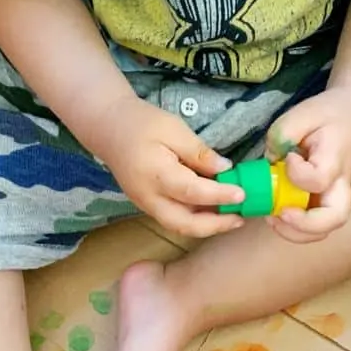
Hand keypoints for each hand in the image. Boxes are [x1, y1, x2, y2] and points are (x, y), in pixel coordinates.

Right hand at [94, 96, 245, 238]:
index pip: (193, 192)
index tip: (242, 194)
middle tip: (239, 218)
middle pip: (184, 224)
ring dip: (207, 226)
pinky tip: (213, 211)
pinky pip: (174, 219)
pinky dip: (195, 219)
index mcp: (156, 175)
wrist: (109, 129)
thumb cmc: (141, 124)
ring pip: (180, 226)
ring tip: (231, 217)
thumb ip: (199, 153)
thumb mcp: (174, 129)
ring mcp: (147, 206)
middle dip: (214, 226)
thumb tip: (225, 169)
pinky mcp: (148, 206)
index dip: (219, 196)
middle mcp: (149, 198)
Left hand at [265, 87, 350, 243]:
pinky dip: (293, 229)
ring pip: (323, 231)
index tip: (289, 156)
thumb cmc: (330, 115)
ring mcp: (333, 198)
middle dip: (304, 225)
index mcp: (336, 160)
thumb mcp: (305, 112)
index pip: (318, 179)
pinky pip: (313, 228)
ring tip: (273, 217)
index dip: (297, 173)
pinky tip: (276, 214)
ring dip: (296, 232)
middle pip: (334, 219)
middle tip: (281, 213)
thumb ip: (284, 132)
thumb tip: (271, 158)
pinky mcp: (324, 205)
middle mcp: (339, 185)